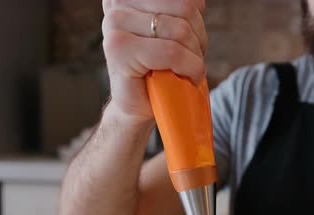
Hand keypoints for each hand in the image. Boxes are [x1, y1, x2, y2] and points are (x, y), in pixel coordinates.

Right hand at [101, 0, 206, 122]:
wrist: (140, 105)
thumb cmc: (161, 68)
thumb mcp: (174, 27)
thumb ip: (179, 8)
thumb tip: (197, 1)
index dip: (195, 14)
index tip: (190, 34)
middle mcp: (117, 3)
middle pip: (184, 8)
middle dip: (198, 36)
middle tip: (192, 57)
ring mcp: (115, 24)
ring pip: (180, 31)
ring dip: (195, 55)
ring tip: (186, 68)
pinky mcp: (119, 50)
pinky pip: (172, 52)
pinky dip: (190, 68)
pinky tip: (188, 78)